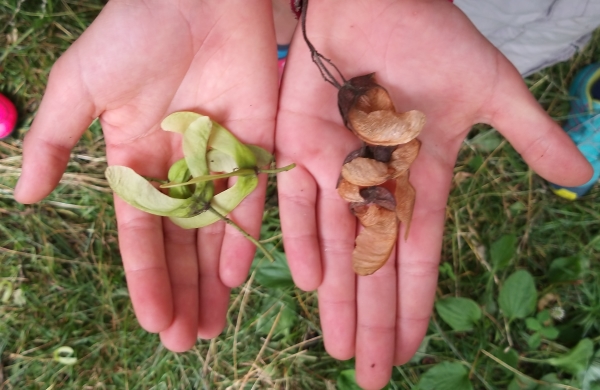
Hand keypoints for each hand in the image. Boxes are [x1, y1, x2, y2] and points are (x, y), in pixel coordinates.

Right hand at [14, 0, 278, 351]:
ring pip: (215, 233)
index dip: (146, 279)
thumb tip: (21, 198)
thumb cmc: (131, 35)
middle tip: (187, 342)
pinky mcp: (254, 145)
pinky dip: (240, 236)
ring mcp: (217, 161)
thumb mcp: (79, 89)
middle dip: (183, 292)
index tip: (154, 321)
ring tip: (212, 325)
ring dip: (212, 281)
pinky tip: (232, 275)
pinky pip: (248, 199)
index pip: (141, 236)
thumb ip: (53, 143)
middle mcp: (179, 171)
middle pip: (181, 246)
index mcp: (136, 163)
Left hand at [275, 0, 592, 387]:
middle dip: (372, 320)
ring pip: (335, 246)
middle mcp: (376, 185)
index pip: (417, 257)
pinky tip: (307, 282)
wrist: (377, 0)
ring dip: (336, 297)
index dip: (413, 304)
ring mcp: (337, 169)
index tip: (408, 350)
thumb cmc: (432, 38)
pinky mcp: (301, 147)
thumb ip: (526, 136)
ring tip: (339, 346)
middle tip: (368, 376)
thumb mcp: (490, 91)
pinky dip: (301, 238)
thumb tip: (583, 177)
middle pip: (374, 267)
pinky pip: (298, 203)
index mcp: (421, 179)